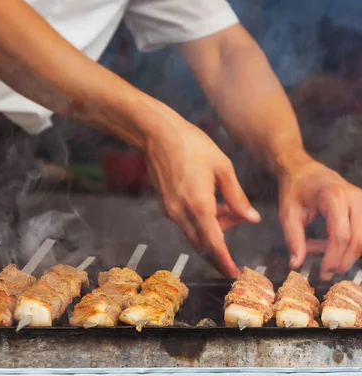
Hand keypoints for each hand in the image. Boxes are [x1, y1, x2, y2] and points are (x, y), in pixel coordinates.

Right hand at [145, 119, 260, 276]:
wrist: (156, 134)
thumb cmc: (191, 145)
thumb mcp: (222, 167)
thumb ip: (237, 197)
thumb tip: (252, 219)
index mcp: (199, 205)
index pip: (214, 243)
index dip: (224, 261)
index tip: (234, 273)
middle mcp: (181, 213)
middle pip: (201, 245)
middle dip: (220, 249)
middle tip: (236, 231)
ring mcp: (170, 210)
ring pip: (193, 234)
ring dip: (212, 231)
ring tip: (227, 208)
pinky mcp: (164, 204)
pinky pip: (185, 222)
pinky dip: (200, 221)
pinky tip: (211, 203)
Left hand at [279, 158, 361, 279]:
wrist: (304, 170)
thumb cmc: (295, 189)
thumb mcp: (287, 213)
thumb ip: (293, 238)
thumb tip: (296, 264)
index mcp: (334, 197)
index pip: (341, 235)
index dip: (333, 258)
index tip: (322, 273)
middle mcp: (355, 198)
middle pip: (358, 240)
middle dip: (342, 261)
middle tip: (325, 273)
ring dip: (347, 254)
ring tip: (321, 252)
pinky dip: (351, 245)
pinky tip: (331, 245)